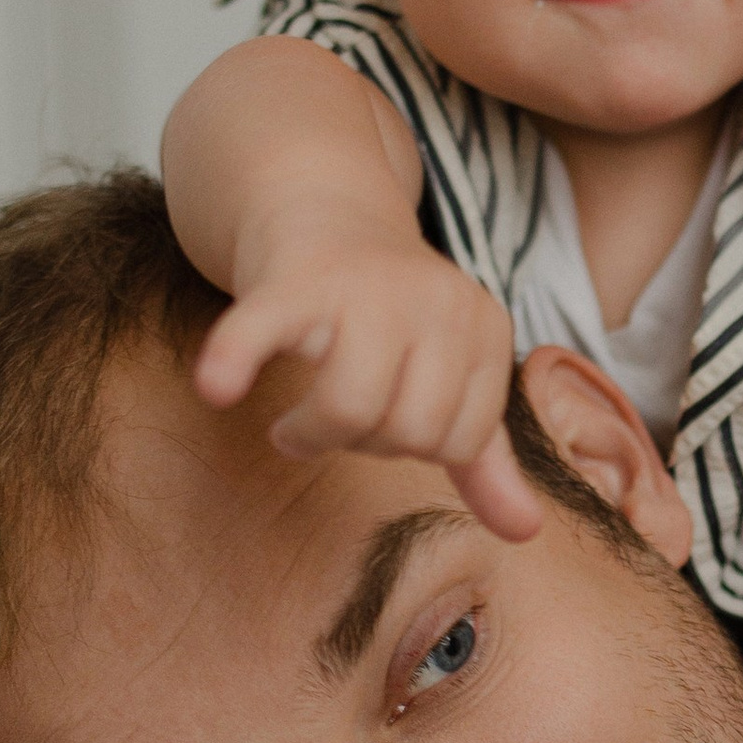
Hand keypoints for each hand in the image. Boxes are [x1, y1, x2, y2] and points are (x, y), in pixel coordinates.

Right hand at [191, 218, 541, 541]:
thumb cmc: (391, 316)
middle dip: (365, 444)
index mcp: (482, 325)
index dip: (416, 446)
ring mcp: (364, 288)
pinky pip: (263, 333)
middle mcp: (435, 299)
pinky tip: (217, 388)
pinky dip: (236, 362)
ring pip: (354, 405)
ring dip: (312, 435)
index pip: (461, 439)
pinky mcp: (292, 281)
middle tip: (336, 419)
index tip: (385, 419)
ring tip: (295, 428)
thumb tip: (525, 533)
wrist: (326, 209)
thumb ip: (484, 458)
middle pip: (411, 430)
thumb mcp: (450, 377)